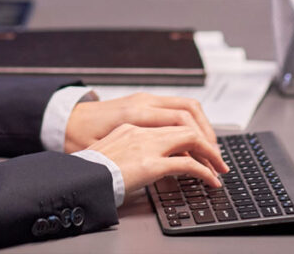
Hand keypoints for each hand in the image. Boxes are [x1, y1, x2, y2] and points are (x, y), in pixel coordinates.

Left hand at [64, 92, 217, 153]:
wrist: (65, 120)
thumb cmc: (81, 137)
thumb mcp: (111, 153)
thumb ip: (144, 158)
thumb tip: (174, 167)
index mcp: (137, 113)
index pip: (183, 124)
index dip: (203, 145)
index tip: (214, 164)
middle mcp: (144, 101)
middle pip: (190, 111)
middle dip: (209, 135)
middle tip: (217, 159)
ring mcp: (144, 99)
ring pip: (185, 106)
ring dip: (201, 127)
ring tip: (208, 150)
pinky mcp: (143, 102)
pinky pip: (174, 107)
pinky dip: (189, 122)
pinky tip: (191, 140)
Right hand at [86, 122, 228, 194]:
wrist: (75, 173)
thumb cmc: (90, 163)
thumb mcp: (114, 144)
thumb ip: (135, 143)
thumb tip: (150, 154)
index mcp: (133, 119)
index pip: (173, 113)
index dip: (193, 126)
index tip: (201, 142)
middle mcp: (142, 127)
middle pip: (186, 122)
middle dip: (206, 138)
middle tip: (217, 156)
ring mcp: (147, 144)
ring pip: (191, 138)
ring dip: (209, 153)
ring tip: (218, 168)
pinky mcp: (150, 164)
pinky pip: (188, 164)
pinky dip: (204, 171)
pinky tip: (209, 181)